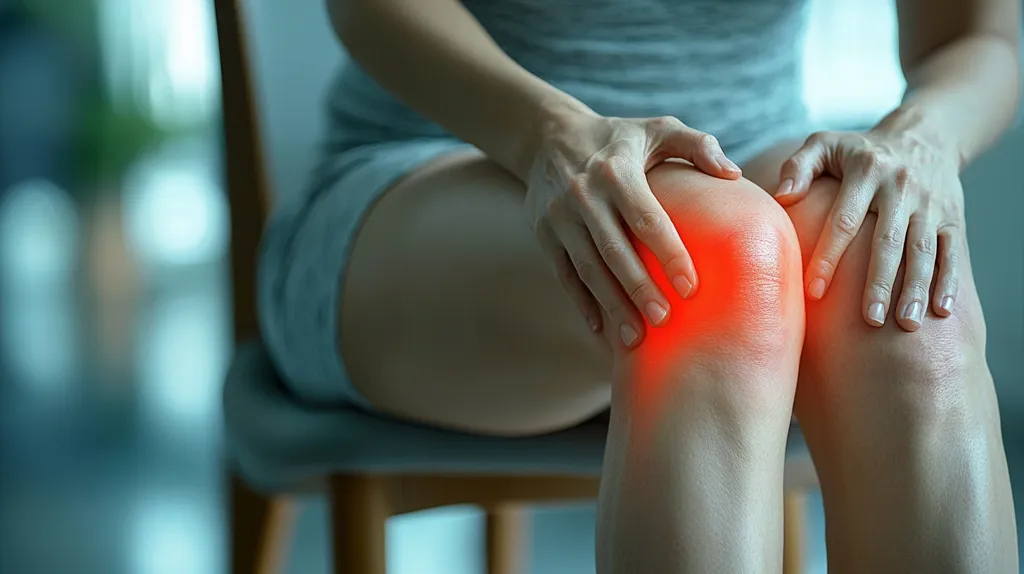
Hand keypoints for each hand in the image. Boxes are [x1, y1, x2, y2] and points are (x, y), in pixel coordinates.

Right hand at [525, 104, 741, 348]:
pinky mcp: (544, 234)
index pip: (647, 219)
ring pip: (588, 269)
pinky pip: (564, 275)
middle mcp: (584, 195)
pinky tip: (602, 330)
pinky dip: (582, 304)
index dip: (669, 254)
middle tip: (665, 320)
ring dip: (611, 306)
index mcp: (617, 171)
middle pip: (614, 251)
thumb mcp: (658, 128)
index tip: (692, 288)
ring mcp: (560, 218)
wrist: (546, 136)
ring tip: (636, 339)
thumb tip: (734, 175)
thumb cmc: (618, 138)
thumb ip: (698, 145)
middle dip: (638, 289)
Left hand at [773, 129, 963, 330]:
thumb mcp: (824, 144)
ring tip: (905, 324)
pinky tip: (941, 310)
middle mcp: (900, 188)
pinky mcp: (951, 217)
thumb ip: (797, 166)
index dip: (828, 256)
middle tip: (868, 320)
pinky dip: (948, 280)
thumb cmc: (859, 150)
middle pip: (887, 242)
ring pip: (922, 251)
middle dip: (878, 283)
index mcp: (866, 172)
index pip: (844, 220)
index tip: (814, 291)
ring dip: (915, 288)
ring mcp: (929, 204)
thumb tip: (781, 197)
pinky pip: (951, 252)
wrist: (923, 137)